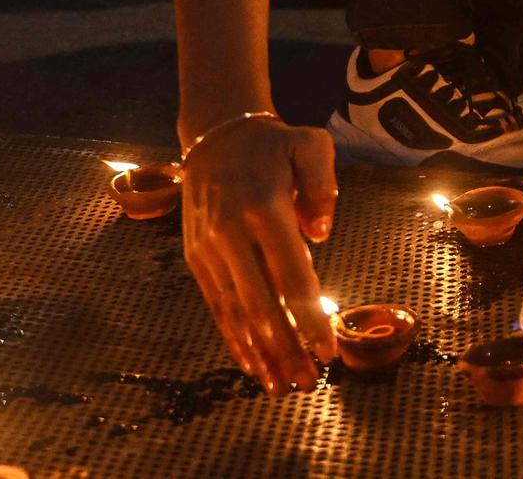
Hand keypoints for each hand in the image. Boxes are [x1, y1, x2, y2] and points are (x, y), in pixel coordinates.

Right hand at [179, 117, 337, 394]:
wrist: (215, 134)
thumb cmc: (273, 144)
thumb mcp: (310, 145)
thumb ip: (323, 185)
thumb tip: (321, 235)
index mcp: (263, 209)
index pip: (290, 275)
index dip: (308, 317)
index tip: (327, 351)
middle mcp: (230, 234)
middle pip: (260, 304)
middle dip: (285, 349)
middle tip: (308, 383)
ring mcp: (208, 250)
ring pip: (234, 313)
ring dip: (259, 353)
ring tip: (281, 387)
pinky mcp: (195, 258)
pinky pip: (216, 305)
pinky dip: (233, 338)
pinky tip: (250, 365)